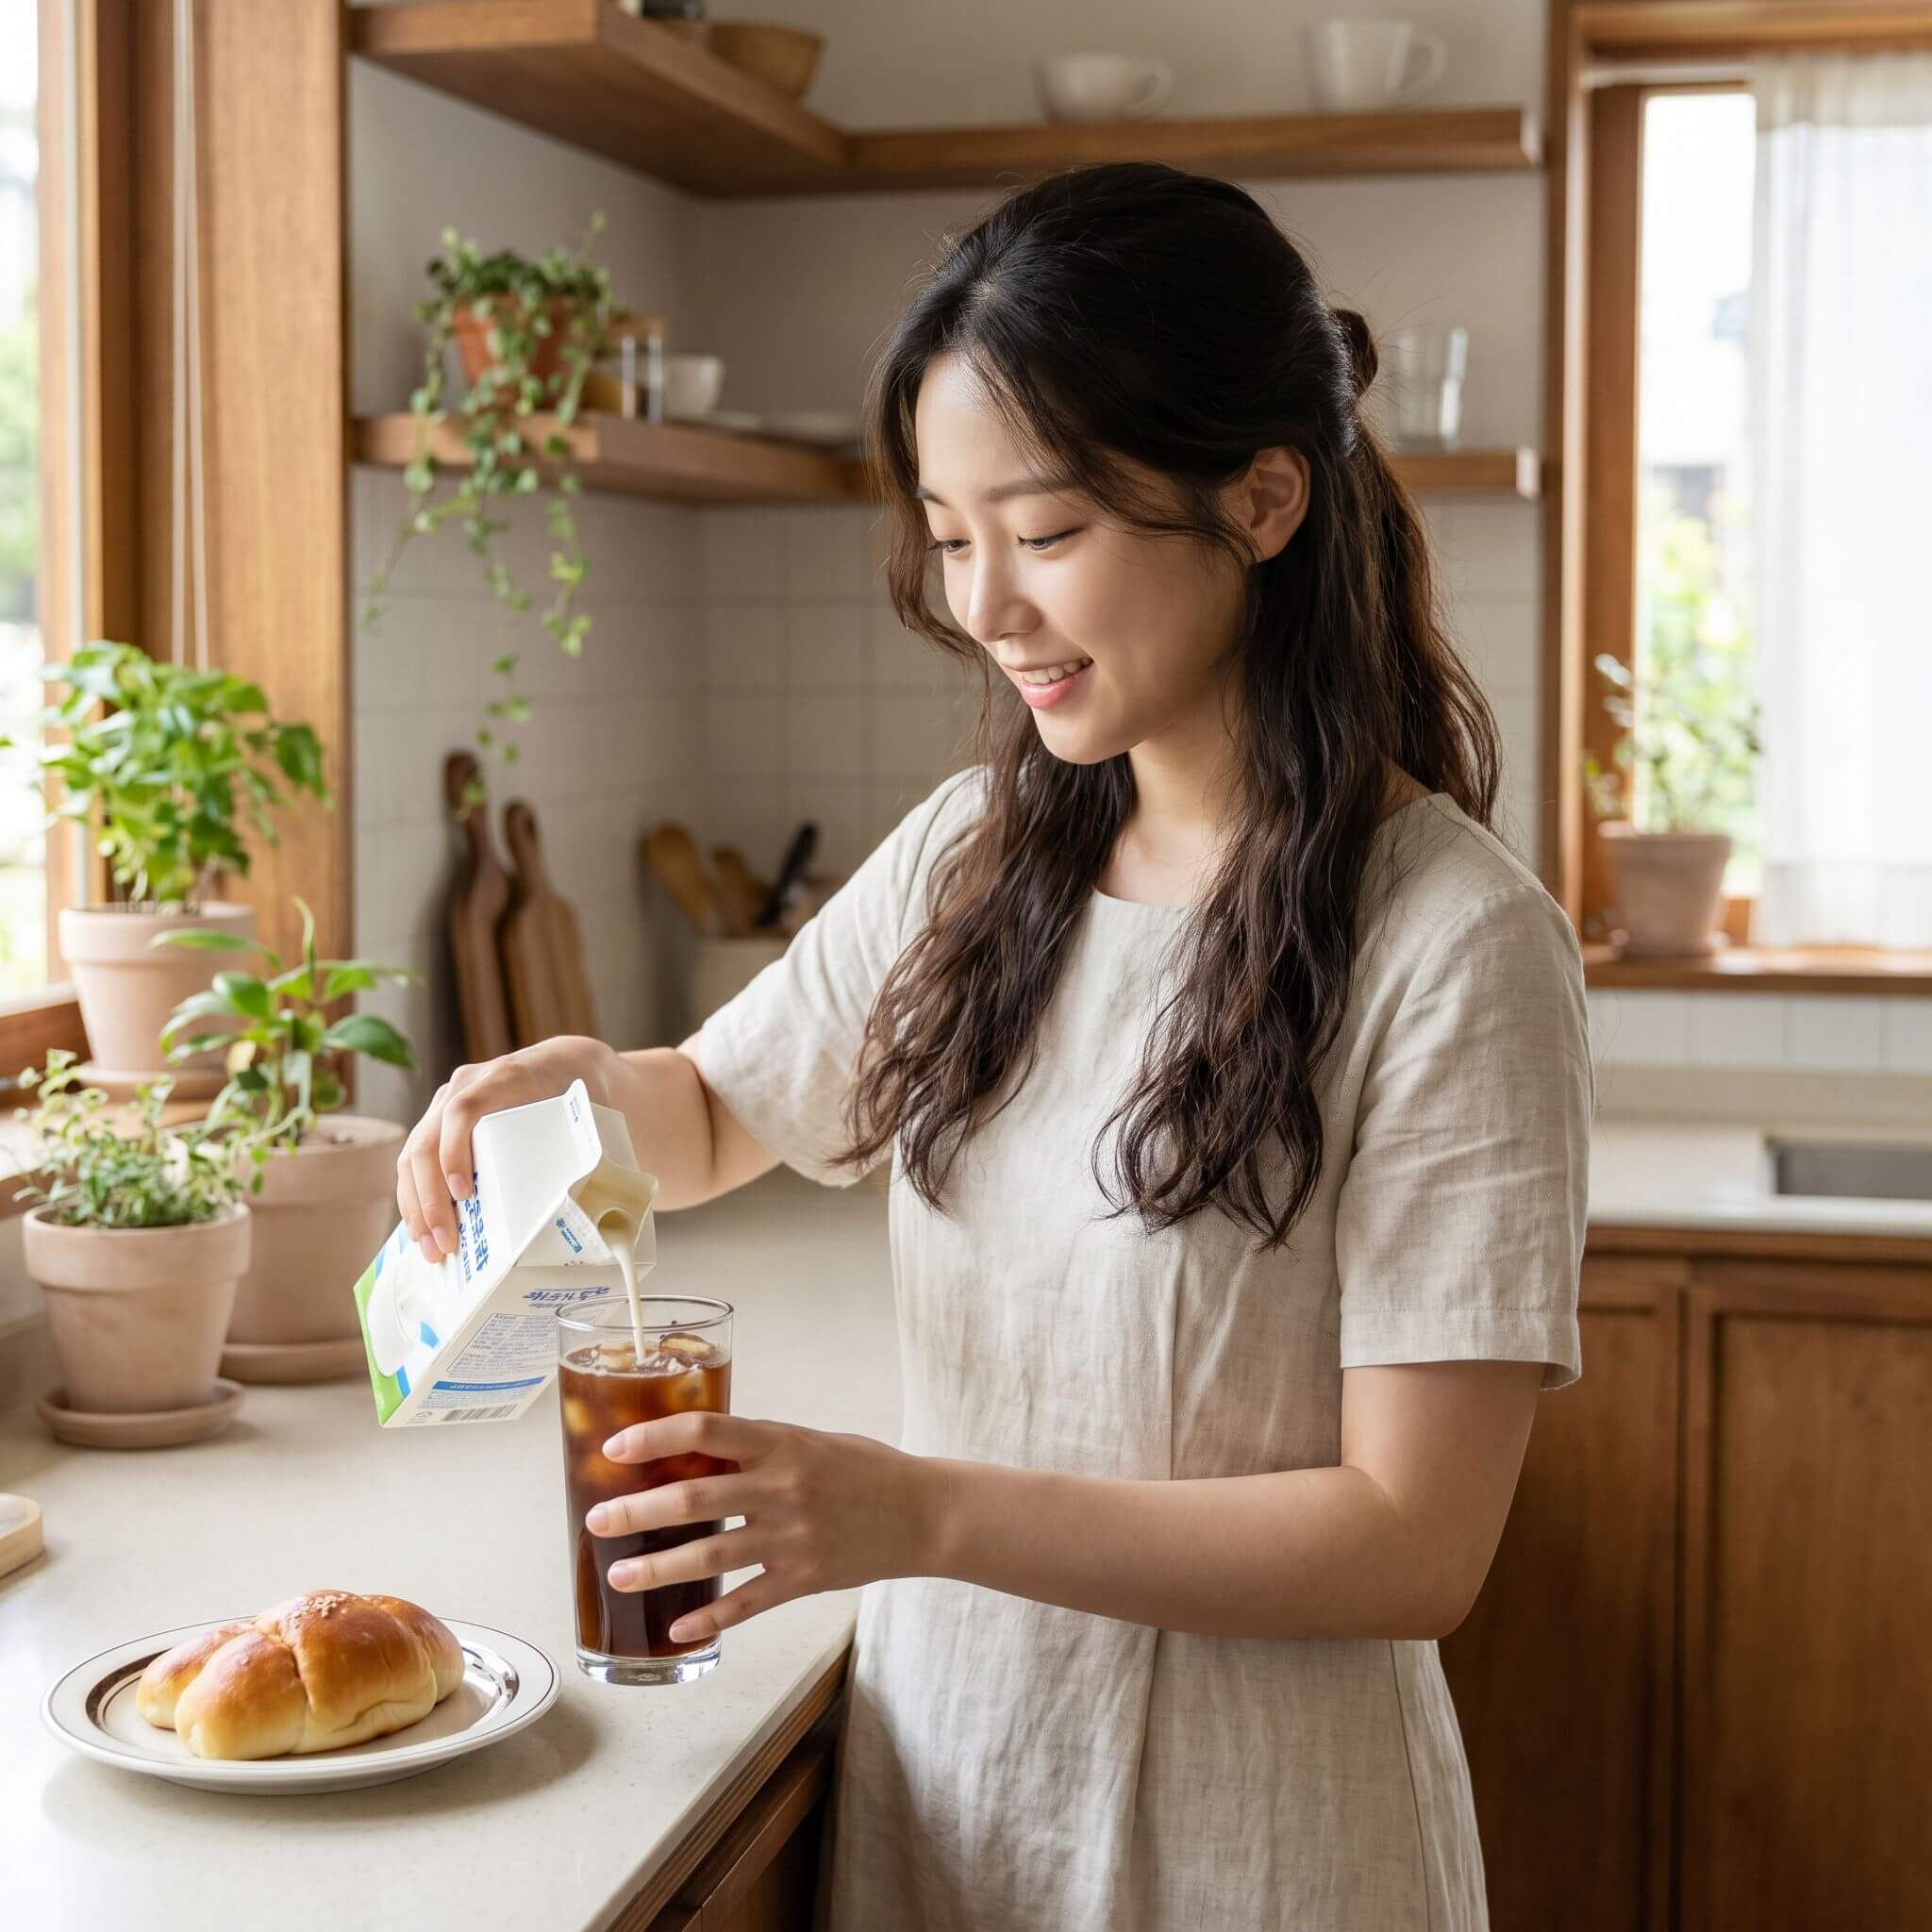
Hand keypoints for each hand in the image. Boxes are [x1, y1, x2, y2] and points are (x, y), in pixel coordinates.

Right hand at [395, 1036, 615, 1262]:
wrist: (565, 1063)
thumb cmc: (577, 1093)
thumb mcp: (584, 1110)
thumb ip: (580, 1143)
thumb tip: (582, 1207)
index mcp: (506, 1077)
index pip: (464, 1111)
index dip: (455, 1152)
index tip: (463, 1194)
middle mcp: (468, 1084)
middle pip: (430, 1139)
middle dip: (430, 1197)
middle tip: (445, 1243)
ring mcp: (447, 1099)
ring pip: (414, 1152)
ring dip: (416, 1204)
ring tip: (430, 1248)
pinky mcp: (439, 1120)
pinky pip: (415, 1159)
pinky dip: (415, 1196)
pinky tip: (422, 1231)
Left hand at [585, 1412, 937, 1645]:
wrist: (923, 1512)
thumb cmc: (864, 1469)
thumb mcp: (810, 1440)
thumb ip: (759, 1447)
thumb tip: (696, 1452)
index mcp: (781, 1443)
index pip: (705, 1431)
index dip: (654, 1437)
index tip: (615, 1448)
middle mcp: (781, 1487)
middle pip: (693, 1498)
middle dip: (636, 1510)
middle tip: (598, 1519)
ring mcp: (791, 1537)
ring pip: (709, 1555)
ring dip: (657, 1568)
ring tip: (619, 1575)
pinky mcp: (804, 1578)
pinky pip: (746, 1603)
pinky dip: (709, 1619)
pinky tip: (677, 1629)